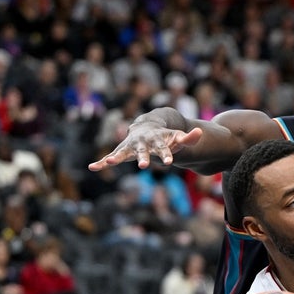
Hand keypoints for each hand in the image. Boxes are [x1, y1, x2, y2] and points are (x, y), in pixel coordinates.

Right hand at [88, 122, 202, 170]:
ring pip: (122, 153)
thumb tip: (201, 133)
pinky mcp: (122, 151)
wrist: (147, 126)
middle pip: (142, 151)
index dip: (166, 154)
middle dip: (143, 157)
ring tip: (109, 162)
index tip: (169, 162)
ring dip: (116, 158)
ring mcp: (130, 147)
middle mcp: (141, 143)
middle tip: (144, 165)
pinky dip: (102, 162)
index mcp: (156, 140)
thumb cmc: (165, 136)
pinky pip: (110, 157)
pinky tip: (92, 167)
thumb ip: (189, 138)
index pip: (163, 148)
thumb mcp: (178, 137)